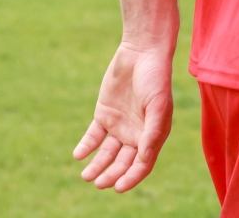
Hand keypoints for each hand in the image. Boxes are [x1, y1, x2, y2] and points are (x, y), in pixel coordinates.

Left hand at [73, 43, 174, 192]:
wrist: (142, 51)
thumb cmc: (156, 77)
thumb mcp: (158, 105)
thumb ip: (152, 132)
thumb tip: (143, 158)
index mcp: (152, 134)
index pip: (142, 164)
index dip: (131, 177)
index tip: (118, 187)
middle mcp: (135, 133)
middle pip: (122, 162)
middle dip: (111, 175)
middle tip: (98, 183)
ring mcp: (119, 124)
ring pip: (106, 153)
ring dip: (97, 166)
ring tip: (86, 176)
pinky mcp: (104, 114)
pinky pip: (93, 136)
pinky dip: (86, 147)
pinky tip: (79, 154)